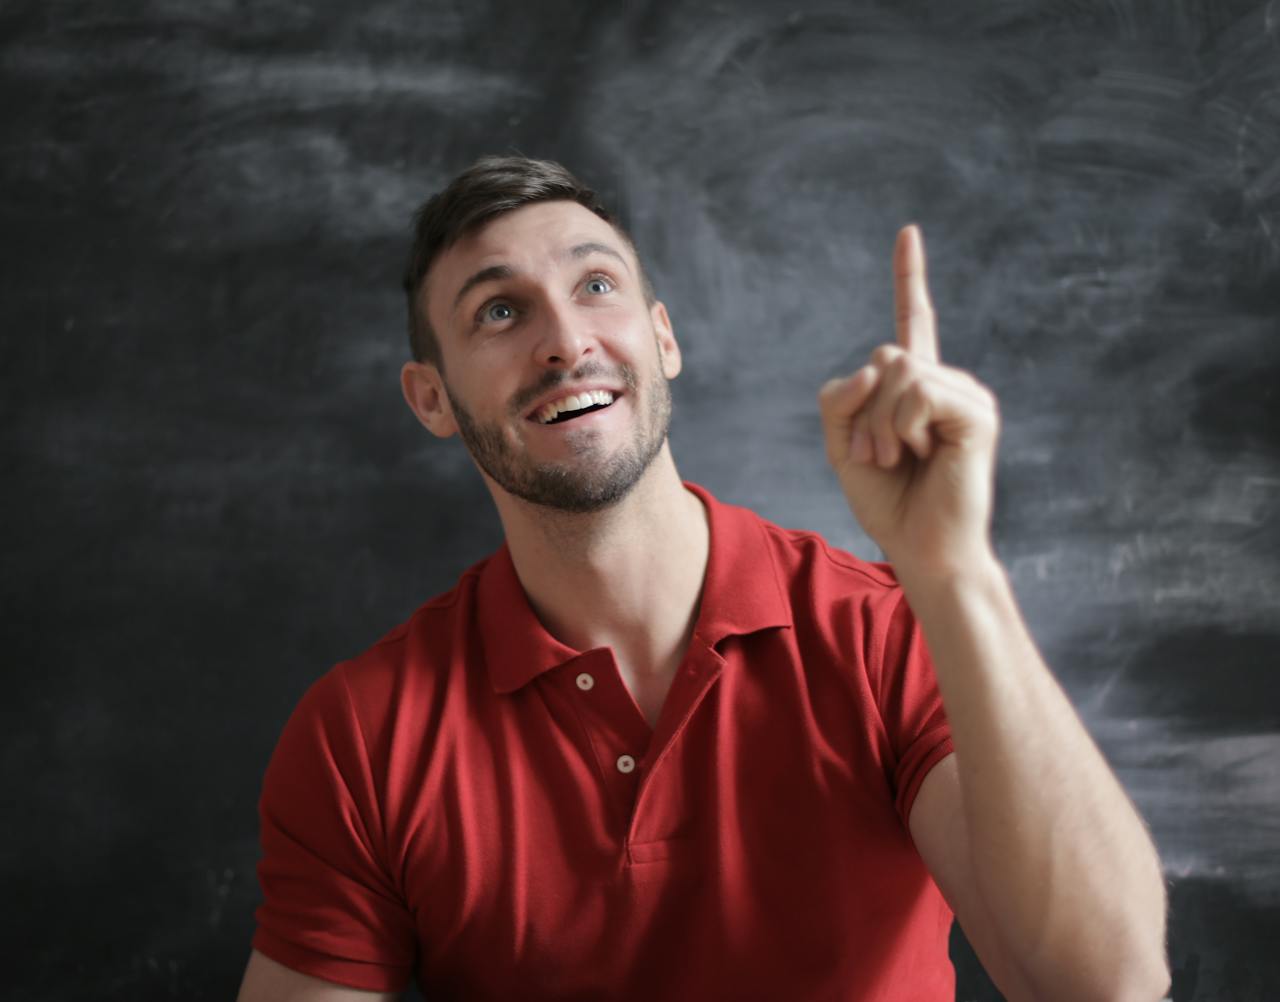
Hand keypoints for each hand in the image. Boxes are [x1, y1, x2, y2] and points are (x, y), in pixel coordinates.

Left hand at [817, 225, 999, 578]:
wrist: (922, 549)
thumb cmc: (887, 502)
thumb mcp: (843, 446)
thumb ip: (840, 398)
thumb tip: (875, 364)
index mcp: (916, 387)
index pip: (912, 322)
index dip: (909, 278)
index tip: (908, 232)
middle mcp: (945, 382)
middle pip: (883, 355)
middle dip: (862, 412)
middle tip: (878, 457)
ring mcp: (965, 394)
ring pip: (897, 371)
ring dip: (879, 425)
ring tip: (898, 460)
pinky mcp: (977, 413)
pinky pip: (917, 392)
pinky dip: (902, 427)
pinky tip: (922, 454)